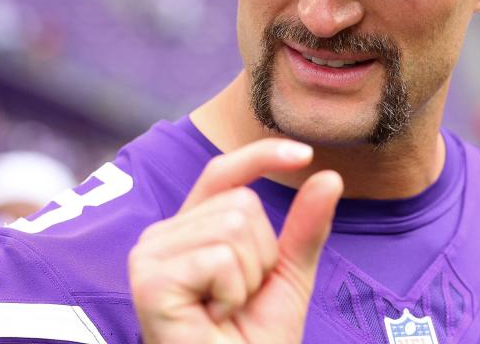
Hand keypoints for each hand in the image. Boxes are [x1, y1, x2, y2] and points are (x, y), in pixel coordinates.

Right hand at [129, 138, 342, 342]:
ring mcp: (150, 255)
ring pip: (233, 225)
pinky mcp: (149, 279)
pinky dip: (233, 293)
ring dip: (248, 278)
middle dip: (261, 255)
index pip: (224, 174)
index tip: (306, 154)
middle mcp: (164, 235)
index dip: (262, 156)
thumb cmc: (254, 339)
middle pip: (241, 202)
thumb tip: (330, 177)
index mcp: (193, 228)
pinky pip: (220, 258)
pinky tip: (212, 319)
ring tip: (225, 310)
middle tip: (238, 300)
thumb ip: (305, 228)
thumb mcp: (288, 275)